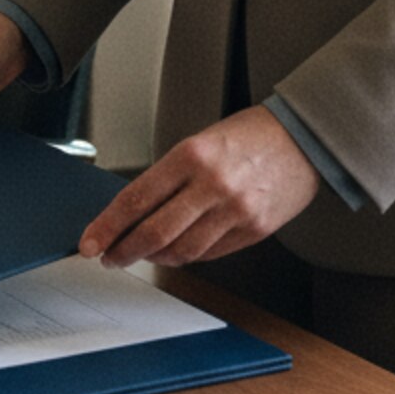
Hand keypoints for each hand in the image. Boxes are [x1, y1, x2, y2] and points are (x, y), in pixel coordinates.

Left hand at [77, 107, 320, 267]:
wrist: (302, 138)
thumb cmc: (250, 135)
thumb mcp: (201, 142)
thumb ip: (170, 177)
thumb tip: (134, 211)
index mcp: (192, 155)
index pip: (137, 199)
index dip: (108, 226)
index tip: (92, 240)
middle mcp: (213, 184)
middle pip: (155, 233)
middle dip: (125, 250)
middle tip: (110, 256)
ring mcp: (235, 210)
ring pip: (182, 251)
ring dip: (156, 258)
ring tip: (144, 254)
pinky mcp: (254, 230)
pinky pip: (210, 254)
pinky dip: (187, 256)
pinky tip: (177, 251)